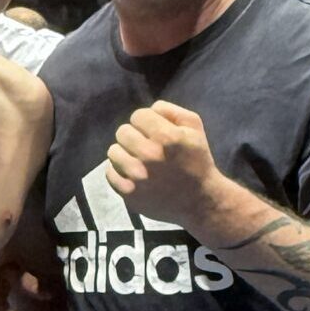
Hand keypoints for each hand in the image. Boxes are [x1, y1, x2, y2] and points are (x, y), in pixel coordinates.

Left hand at [105, 101, 229, 226]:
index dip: (146, 122)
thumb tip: (149, 109)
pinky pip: (110, 174)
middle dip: (134, 136)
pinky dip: (119, 172)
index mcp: (166, 137)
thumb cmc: (197, 160)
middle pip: (122, 132)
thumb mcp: (194, 127)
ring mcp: (137, 176)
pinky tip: (133, 175)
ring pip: (113, 152)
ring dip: (124, 153)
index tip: (154, 132)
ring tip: (138, 161)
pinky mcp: (129, 194)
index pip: (138, 116)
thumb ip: (170, 110)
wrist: (199, 200)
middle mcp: (149, 155)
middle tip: (145, 147)